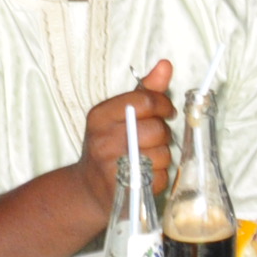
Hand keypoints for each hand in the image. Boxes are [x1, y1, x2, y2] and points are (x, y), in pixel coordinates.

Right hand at [80, 59, 177, 227]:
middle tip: (155, 137)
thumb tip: (165, 65)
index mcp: (100, 116)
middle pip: (157, 129)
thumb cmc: (109, 144)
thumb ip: (145, 91)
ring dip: (163, 155)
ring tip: (148, 156)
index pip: (145, 101)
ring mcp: (113, 168)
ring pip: (162, 154)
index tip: (167, 111)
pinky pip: (161, 177)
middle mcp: (103, 141)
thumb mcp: (120, 114)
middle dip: (163, 132)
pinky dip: (160, 176)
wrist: (89, 187)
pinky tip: (146, 174)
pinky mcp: (126, 191)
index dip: (164, 105)